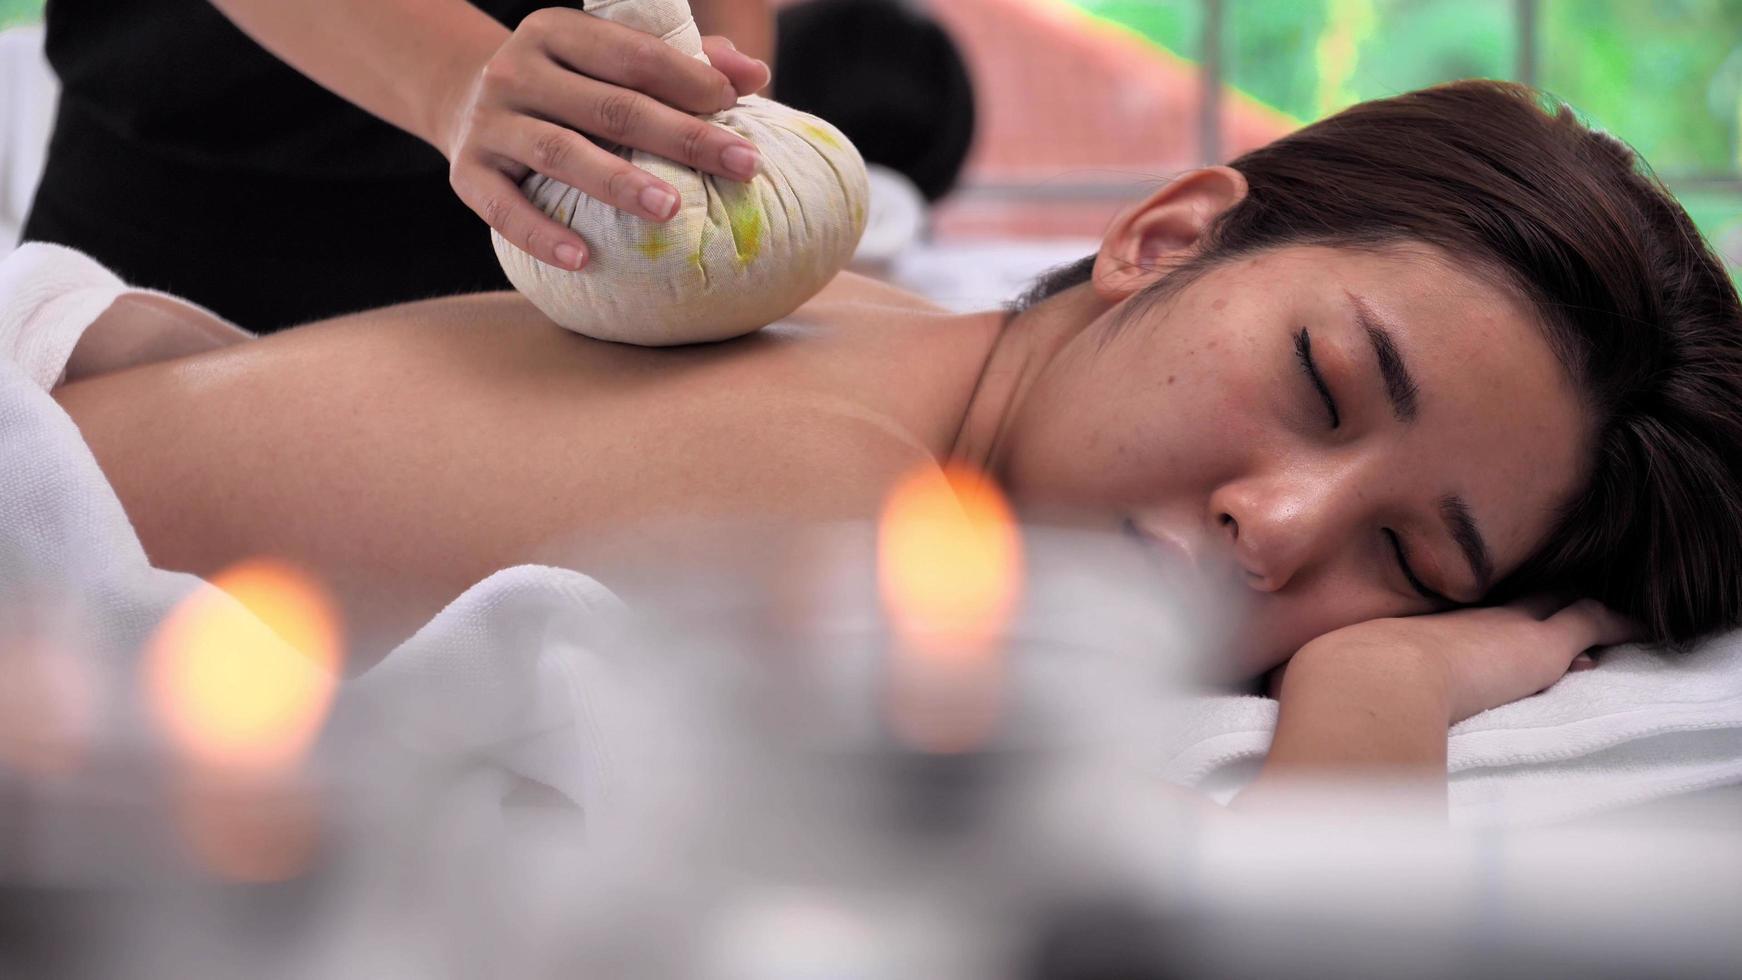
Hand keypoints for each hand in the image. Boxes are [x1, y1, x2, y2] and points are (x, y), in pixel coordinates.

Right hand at [438, 8, 771, 270]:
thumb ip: (683, 61)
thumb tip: (755, 75)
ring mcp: (489, 122)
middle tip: (741, 165)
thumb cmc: (569, 85)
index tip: (738, 106)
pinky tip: (583, 258)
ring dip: (617, 183)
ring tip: (671, 209)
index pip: (633, 53)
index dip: (688, 79)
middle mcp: (518, 69)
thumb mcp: (612, 58)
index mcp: (558, 31)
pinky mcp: (467, 172)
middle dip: (681, 136)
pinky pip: (504, 209)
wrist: (464, 100)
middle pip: (609, 106)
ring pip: (560, 153)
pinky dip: (542, 234)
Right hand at [1293, 597, 1636, 723]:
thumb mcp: (1301, 683)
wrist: (1363, 685)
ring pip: (1546, 602)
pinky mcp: (1539, 645)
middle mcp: (1451, 617)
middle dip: (1521, 607)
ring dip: (1567, 609)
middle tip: (1539, 612)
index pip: (1447, 621)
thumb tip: (1261, 692)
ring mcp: (1496, 625)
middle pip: (1498, 602)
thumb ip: (1292, 686)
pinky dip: (1612, 620)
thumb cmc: (1322, 690)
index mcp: (1403, 627)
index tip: (1479, 632)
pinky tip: (1632, 622)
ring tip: (1588, 613)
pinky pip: (1589, 620)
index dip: (1468, 625)